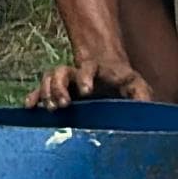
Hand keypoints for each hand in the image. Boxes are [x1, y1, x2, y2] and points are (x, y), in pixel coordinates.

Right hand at [30, 51, 155, 109]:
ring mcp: (65, 82)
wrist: (109, 76)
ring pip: (48, 79)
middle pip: (60, 72)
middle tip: (63, 105)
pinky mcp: (57, 92)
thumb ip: (142, 94)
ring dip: (46, 93)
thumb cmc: (123, 82)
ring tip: (52, 110)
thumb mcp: (137, 86)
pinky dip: (34, 97)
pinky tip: (29, 107)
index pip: (86, 68)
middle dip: (58, 87)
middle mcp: (76, 73)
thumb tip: (148, 108)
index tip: (86, 91)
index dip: (84, 78)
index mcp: (95, 70)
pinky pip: (40, 91)